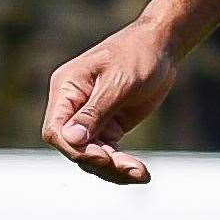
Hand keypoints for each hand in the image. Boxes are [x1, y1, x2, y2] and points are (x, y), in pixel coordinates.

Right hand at [40, 19, 176, 184]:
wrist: (163, 45)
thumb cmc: (139, 53)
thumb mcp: (119, 81)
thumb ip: (96, 110)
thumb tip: (71, 139)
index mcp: (66, 90)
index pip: (56, 129)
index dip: (74, 148)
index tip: (102, 156)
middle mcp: (73, 107)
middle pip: (75, 147)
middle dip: (100, 161)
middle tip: (128, 169)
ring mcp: (92, 119)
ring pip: (92, 155)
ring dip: (114, 168)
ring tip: (140, 174)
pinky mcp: (110, 126)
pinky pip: (109, 152)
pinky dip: (123, 164)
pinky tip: (141, 174)